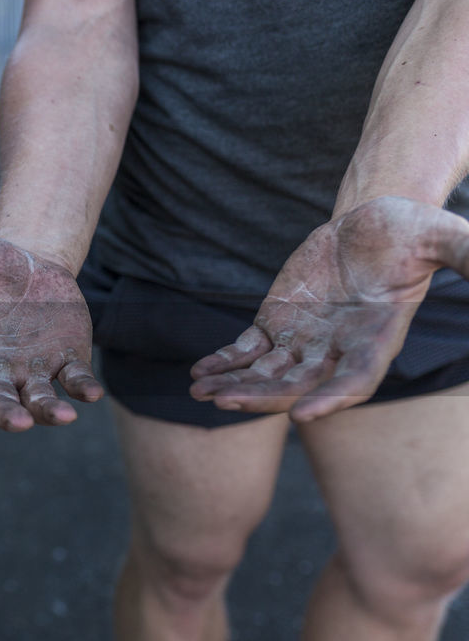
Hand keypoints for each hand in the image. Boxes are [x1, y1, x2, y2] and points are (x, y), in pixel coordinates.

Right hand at [0, 237, 102, 430]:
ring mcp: (31, 370)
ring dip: (48, 411)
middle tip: (17, 422)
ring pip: (38, 400)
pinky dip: (82, 389)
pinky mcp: (66, 361)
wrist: (28, 260)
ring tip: (63, 416)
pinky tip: (90, 395)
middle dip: (6, 414)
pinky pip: (74, 381)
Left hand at [190, 197, 468, 421]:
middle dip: (262, 397)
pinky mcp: (277, 324)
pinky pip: (246, 351)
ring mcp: (304, 340)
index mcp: (377, 338)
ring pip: (266, 374)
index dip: (331, 398)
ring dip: (235, 386)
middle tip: (226, 405)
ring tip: (200, 393)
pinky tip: (199, 372)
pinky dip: (224, 362)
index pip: (355, 379)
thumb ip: (467, 253)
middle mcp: (338, 348)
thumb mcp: (441, 235)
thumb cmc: (411, 231)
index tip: (302, 415)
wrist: (374, 225)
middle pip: (299, 385)